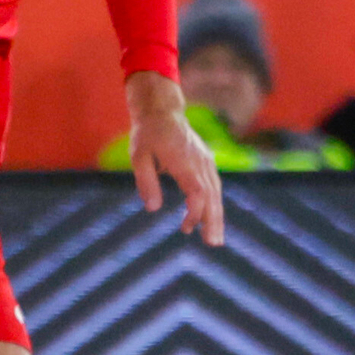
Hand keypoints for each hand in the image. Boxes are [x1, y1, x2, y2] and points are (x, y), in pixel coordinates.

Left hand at [125, 72, 223, 245]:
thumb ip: (146, 181)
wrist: (162, 111)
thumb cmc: (147, 134)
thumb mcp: (138, 155)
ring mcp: (205, 160)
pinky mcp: (206, 161)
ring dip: (216, 215)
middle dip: (213, 220)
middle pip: (211, 195)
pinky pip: (213, 185)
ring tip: (214, 238)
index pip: (197, 192)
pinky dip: (213, 202)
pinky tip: (209, 218)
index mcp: (184, 161)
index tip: (186, 228)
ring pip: (216, 191)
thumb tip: (153, 208)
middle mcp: (199, 162)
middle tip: (214, 244)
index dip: (195, 213)